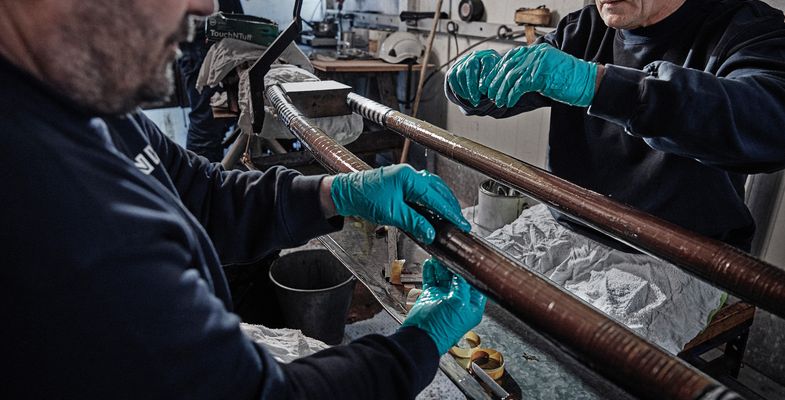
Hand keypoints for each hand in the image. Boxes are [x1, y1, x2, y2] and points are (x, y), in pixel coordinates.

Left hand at [330, 165, 469, 243]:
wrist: (345, 193)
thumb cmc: (364, 199)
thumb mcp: (392, 214)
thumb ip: (414, 222)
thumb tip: (430, 232)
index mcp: (409, 178)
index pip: (436, 197)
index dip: (450, 212)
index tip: (460, 223)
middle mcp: (409, 174)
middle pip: (438, 189)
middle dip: (450, 205)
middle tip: (459, 220)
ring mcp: (405, 177)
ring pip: (431, 187)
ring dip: (442, 201)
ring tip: (450, 215)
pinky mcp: (400, 182)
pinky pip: (422, 189)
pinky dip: (431, 198)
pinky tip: (433, 208)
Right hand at [401, 259, 485, 354]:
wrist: (421, 335)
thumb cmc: (442, 328)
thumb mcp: (458, 304)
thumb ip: (461, 286)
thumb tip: (461, 274)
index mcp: (471, 307)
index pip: (475, 285)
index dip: (472, 273)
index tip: (469, 261)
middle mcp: (458, 301)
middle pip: (458, 278)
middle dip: (454, 266)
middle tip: (452, 255)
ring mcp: (444, 297)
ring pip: (444, 277)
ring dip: (441, 266)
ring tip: (439, 256)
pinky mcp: (431, 296)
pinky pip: (431, 279)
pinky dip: (430, 271)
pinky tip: (430, 263)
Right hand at [447, 49, 500, 106]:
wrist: (483, 71)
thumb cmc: (493, 77)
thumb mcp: (498, 78)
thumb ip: (495, 82)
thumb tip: (493, 95)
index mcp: (489, 55)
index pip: (485, 62)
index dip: (483, 77)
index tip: (484, 91)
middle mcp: (475, 55)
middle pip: (470, 66)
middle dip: (472, 86)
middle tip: (476, 99)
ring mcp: (463, 61)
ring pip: (460, 73)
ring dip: (465, 90)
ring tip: (472, 100)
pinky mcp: (454, 68)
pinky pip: (452, 78)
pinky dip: (458, 89)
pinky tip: (466, 97)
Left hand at [486, 43, 597, 107]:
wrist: (586, 83)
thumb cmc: (567, 80)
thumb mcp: (545, 70)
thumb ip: (530, 70)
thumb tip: (510, 79)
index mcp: (537, 51)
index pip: (510, 58)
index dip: (497, 70)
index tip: (489, 81)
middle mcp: (536, 53)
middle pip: (508, 66)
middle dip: (496, 81)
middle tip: (490, 93)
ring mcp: (538, 62)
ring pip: (511, 76)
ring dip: (502, 90)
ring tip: (498, 100)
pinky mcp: (540, 74)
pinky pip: (519, 85)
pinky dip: (511, 94)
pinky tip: (509, 101)